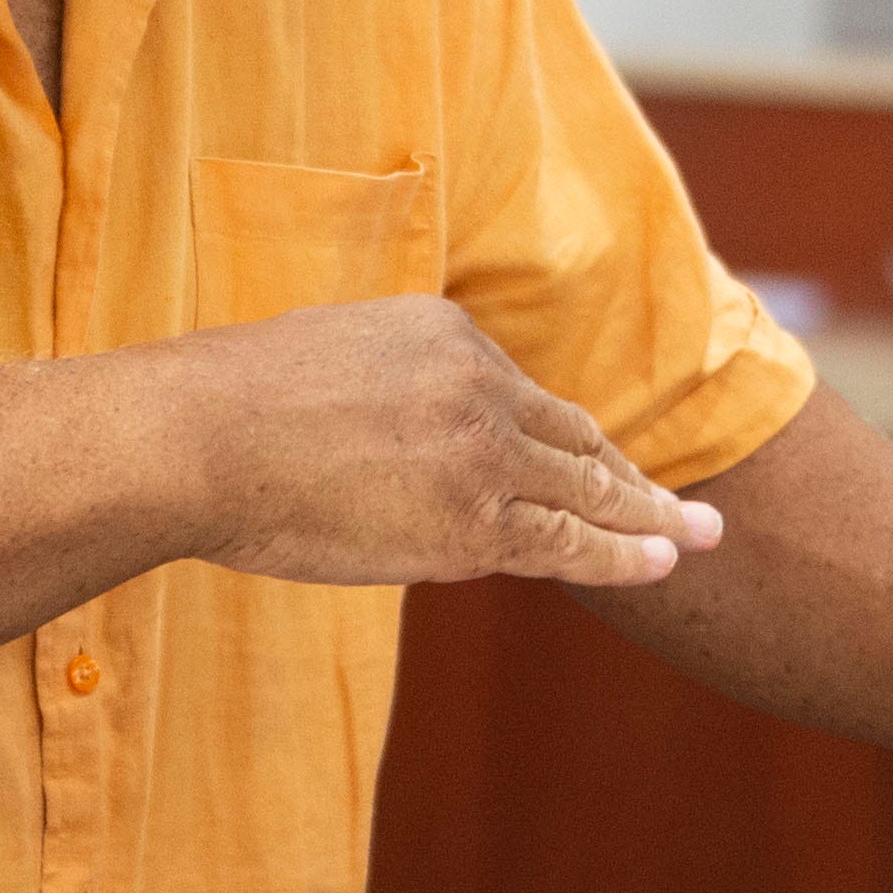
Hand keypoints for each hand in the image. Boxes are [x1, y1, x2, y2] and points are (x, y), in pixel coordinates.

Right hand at [175, 296, 722, 592]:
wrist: (193, 437)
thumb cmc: (224, 412)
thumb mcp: (323, 359)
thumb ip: (380, 388)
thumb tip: (387, 438)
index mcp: (442, 331)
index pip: (521, 396)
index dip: (560, 440)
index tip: (588, 461)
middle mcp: (477, 382)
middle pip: (570, 436)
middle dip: (626, 472)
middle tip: (678, 498)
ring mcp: (481, 452)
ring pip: (584, 489)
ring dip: (650, 515)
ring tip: (699, 534)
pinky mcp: (472, 522)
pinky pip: (566, 543)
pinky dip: (622, 553)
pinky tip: (663, 560)